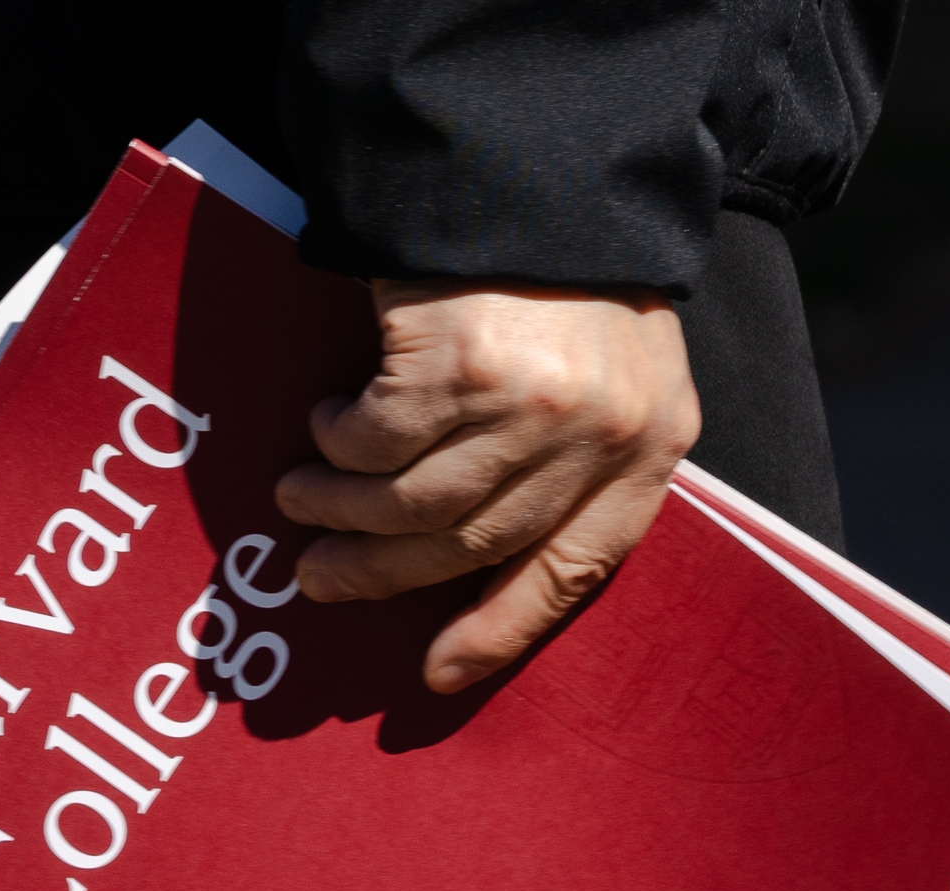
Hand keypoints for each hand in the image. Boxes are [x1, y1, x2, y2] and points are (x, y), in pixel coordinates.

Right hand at [276, 281, 700, 692]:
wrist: (542, 156)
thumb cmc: (574, 271)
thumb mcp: (618, 369)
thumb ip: (576, 459)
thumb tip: (482, 557)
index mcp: (650, 448)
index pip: (573, 573)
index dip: (499, 632)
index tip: (436, 675)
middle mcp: (595, 436)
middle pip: (473, 546)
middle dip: (384, 577)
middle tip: (321, 582)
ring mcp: (529, 403)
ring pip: (413, 504)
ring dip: (342, 511)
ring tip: (299, 501)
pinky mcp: (460, 362)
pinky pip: (376, 438)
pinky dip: (338, 443)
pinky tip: (321, 425)